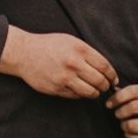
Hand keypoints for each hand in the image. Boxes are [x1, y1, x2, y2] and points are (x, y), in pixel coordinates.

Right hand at [0, 28, 115, 100]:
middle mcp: (74, 64)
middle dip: (106, 86)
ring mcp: (64, 78)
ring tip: (95, 91)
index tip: (113, 79)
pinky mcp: (56, 89)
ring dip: (95, 93)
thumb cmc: (49, 45)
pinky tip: (80, 90)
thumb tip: (106, 69)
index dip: (112, 75)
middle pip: (100, 81)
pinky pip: (76, 96)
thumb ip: (88, 53)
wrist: (24, 53)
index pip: (105, 66)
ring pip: (90, 92)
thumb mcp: (71, 41)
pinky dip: (81, 95)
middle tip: (105, 86)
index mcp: (80, 50)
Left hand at [108, 84, 137, 137]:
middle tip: (117, 115)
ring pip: (132, 125)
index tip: (109, 104)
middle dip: (120, 112)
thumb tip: (112, 90)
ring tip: (125, 124)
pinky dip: (128, 137)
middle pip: (133, 107)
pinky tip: (130, 133)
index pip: (133, 91)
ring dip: (124, 125)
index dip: (117, 97)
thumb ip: (127, 93)